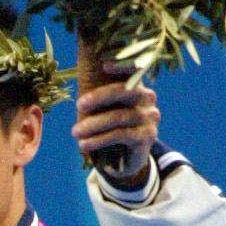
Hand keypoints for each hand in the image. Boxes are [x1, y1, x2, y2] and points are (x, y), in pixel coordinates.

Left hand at [71, 59, 159, 182]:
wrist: (125, 160)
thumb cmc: (110, 129)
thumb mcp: (105, 111)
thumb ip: (98, 97)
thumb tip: (79, 85)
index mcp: (137, 86)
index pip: (133, 70)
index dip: (122, 65)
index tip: (104, 65)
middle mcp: (147, 98)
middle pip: (124, 91)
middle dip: (99, 97)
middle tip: (78, 105)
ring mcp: (150, 117)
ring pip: (119, 116)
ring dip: (93, 124)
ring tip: (75, 132)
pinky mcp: (147, 136)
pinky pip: (120, 135)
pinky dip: (99, 140)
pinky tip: (84, 145)